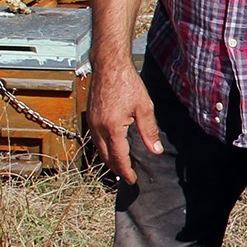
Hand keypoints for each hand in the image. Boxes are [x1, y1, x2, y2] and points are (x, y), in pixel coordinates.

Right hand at [88, 59, 160, 184]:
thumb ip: (149, 131)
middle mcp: (98, 128)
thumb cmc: (127, 83)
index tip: (132, 180)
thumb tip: (155, 150)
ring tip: (120, 165)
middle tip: (127, 177)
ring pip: (98, 148)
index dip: (126, 171)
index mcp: (112, 128)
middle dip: (116, 169)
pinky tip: (112, 147)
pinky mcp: (90, 116)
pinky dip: (103, 147)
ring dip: (109, 159)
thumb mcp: (144, 107)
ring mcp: (92, 122)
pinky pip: (95, 138)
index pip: (119, 158)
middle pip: (106, 157)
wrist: (109, 65)